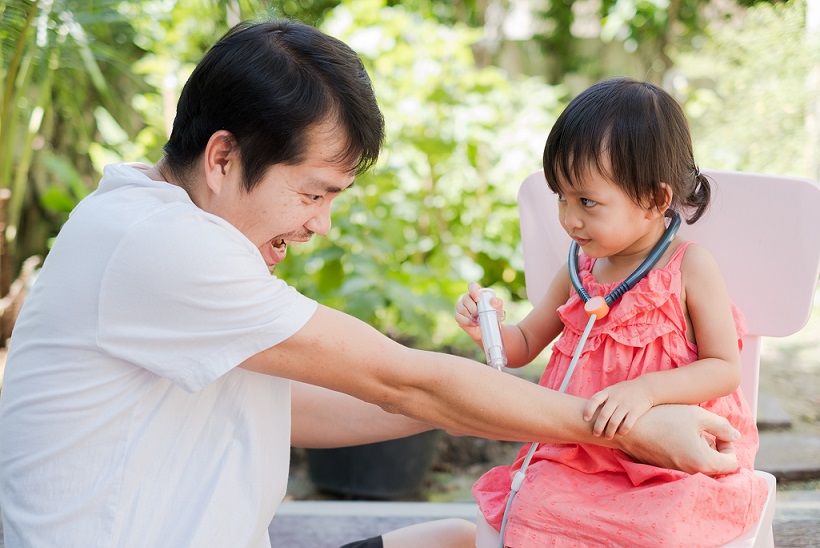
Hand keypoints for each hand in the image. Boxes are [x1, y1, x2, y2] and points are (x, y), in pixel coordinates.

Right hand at [454, 282, 504, 341]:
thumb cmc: (492, 315)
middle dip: (472, 307)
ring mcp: (461, 307)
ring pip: (461, 308)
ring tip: (478, 320)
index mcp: (477, 293)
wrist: (488, 328)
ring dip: (470, 315)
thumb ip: (498, 303)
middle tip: (479, 314)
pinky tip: (473, 324)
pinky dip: (466, 321)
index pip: (472, 285)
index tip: (478, 299)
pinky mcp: (459, 316)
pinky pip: (458, 317)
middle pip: (465, 298)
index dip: (473, 290)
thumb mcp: (498, 308)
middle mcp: (467, 298)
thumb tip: (493, 300)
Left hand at [584, 379, 652, 438]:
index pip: (595, 400)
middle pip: (604, 414)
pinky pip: (627, 424)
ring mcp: (626, 404)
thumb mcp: (612, 390)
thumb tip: (587, 410)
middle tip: (595, 434)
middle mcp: (616, 398)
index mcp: (608, 392)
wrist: (646, 387)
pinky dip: (622, 431)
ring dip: (609, 432)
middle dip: (598, 426)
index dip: (589, 410)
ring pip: (614, 422)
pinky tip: (620, 434)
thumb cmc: (625, 391)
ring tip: (608, 437)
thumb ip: (602, 398)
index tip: (585, 419)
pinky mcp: (636, 411)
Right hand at [615, 404, 739, 474]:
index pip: (732, 463)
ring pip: (700, 463)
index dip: (728, 445)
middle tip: (702, 429)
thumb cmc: (665, 418)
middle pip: (716, 465)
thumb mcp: (698, 416)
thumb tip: (735, 436)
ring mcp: (678, 472)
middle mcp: (692, 472)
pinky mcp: (666, 468)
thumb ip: (722, 426)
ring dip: (700, 448)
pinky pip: (686, 463)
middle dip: (714, 447)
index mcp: (704, 462)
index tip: (716, 431)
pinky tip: (675, 435)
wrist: (630, 427)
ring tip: (687, 430)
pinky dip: (686, 451)